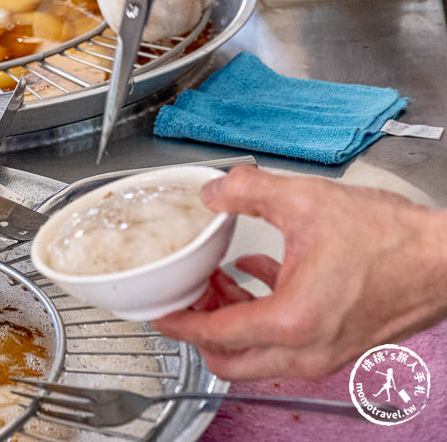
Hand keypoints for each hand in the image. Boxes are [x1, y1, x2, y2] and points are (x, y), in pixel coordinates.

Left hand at [151, 166, 446, 379]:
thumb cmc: (393, 240)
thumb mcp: (307, 201)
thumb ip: (248, 192)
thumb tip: (212, 192)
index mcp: (290, 321)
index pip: (213, 334)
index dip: (176, 322)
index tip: (157, 310)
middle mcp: (305, 350)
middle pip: (228, 359)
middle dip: (200, 326)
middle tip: (187, 292)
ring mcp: (323, 353)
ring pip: (256, 354)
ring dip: (230, 318)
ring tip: (218, 277)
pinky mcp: (337, 345)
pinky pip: (283, 342)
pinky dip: (260, 313)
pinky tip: (256, 273)